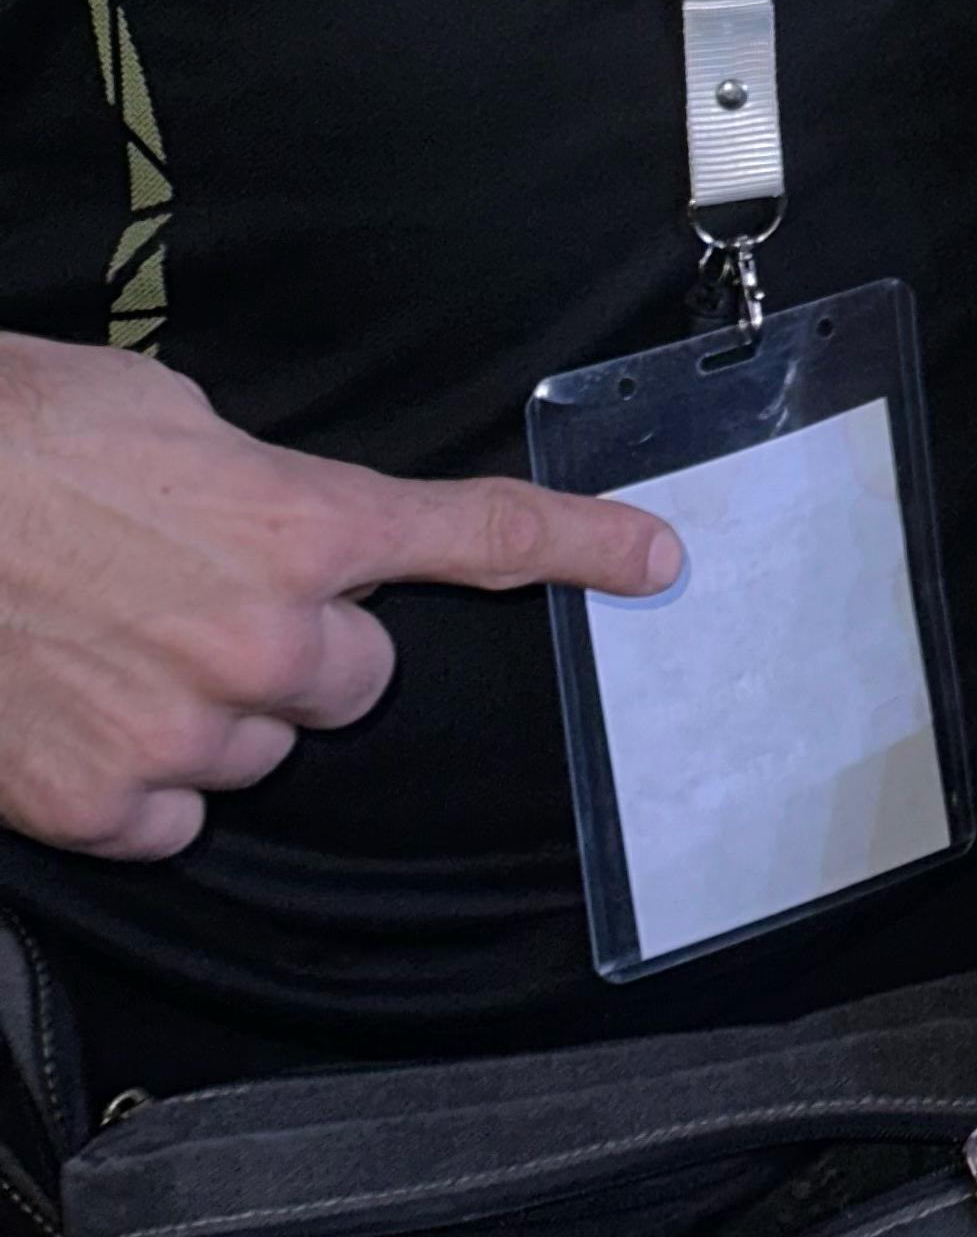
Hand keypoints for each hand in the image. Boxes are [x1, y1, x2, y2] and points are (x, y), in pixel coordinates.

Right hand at [0, 336, 679, 860]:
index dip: (577, 545)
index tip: (654, 559)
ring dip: (213, 709)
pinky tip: (81, 711)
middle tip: (203, 601)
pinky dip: (139, 778)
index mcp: (300, 524)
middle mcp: (267, 638)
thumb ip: (260, 488)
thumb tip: (273, 523)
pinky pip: (176, 816)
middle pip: (354, 676)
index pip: (472, 535)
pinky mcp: (105, 805)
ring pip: (260, 748)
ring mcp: (186, 732)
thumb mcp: (171, 420)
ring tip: (113, 642)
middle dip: (302, 646)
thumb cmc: (23, 441)